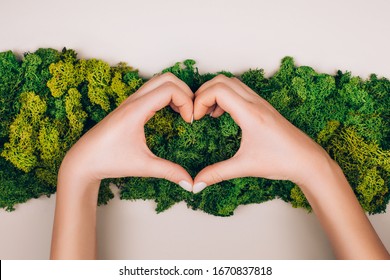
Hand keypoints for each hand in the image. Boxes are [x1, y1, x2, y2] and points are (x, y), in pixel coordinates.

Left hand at [59, 72, 193, 190]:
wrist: (82, 161)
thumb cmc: (107, 161)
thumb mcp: (142, 166)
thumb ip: (169, 172)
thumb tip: (191, 183)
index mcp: (136, 110)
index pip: (170, 89)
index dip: (187, 102)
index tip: (190, 121)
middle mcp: (133, 101)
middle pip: (167, 78)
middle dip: (185, 91)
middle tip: (191, 112)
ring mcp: (130, 102)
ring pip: (159, 82)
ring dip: (176, 92)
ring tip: (184, 113)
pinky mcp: (129, 107)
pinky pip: (152, 91)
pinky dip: (167, 96)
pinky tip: (171, 113)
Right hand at [192, 74, 329, 191]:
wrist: (308, 161)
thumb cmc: (282, 161)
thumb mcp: (245, 167)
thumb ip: (217, 173)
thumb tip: (196, 184)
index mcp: (250, 113)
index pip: (218, 90)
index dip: (200, 100)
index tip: (195, 118)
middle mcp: (255, 103)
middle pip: (222, 80)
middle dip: (203, 92)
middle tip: (197, 113)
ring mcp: (261, 103)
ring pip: (232, 83)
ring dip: (215, 92)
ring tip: (208, 114)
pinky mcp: (263, 108)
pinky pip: (240, 91)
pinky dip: (226, 96)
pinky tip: (223, 115)